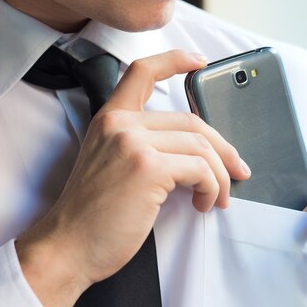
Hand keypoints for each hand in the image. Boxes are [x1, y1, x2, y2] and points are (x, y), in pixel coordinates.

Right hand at [16, 50, 250, 306]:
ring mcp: (134, 144)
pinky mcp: (148, 168)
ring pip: (201, 147)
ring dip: (220, 176)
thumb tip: (194, 153)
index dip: (175, 60)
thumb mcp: (109, 165)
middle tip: (237, 171)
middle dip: (223, 149)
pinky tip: (203, 203)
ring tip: (218, 197)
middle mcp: (121, 125)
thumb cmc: (92, 216)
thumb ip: (142, 146)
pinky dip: (212, 188)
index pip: (142, 73)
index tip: (199, 60)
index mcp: (110, 120)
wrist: (68, 247)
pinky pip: (201, 170)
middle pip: (192, 122)